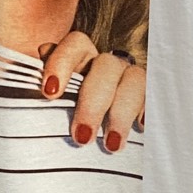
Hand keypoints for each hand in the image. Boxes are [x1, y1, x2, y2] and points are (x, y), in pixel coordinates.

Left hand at [39, 33, 145, 151]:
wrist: (92, 148)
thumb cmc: (59, 123)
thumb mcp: (44, 107)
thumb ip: (36, 89)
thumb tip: (39, 57)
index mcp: (80, 59)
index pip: (76, 44)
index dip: (62, 63)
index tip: (49, 93)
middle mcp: (107, 65)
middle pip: (107, 66)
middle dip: (93, 103)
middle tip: (81, 138)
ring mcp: (131, 79)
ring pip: (135, 80)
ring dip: (122, 112)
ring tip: (110, 146)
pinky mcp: (150, 98)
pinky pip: (155, 97)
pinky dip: (148, 111)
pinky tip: (140, 129)